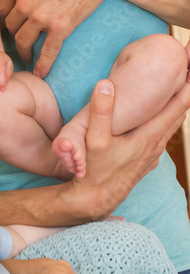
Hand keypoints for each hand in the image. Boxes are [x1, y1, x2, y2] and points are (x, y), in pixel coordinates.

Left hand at [0, 0, 110, 76]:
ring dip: (23, 50)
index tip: (9, 22)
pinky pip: (47, 52)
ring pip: (23, 41)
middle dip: (13, 32)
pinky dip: (42, 65)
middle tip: (18, 37)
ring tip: (26, 55)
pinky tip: (40, 73)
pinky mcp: (60, 27)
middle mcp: (24, 3)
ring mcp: (41, 17)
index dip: (5, 15)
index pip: (1, 7)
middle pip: (10, 25)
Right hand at [62, 77, 189, 221]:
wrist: (96, 199)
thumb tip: (106, 84)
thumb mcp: (95, 140)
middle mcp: (156, 145)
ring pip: (172, 127)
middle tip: (188, 74)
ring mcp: (152, 155)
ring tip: (181, 93)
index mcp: (148, 136)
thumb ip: (101, 111)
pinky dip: (167, 123)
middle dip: (186, 94)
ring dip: (177, 109)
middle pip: (179, 115)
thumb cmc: (95, 170)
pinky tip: (161, 122)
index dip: (186, 87)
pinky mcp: (146, 162)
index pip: (176, 107)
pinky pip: (163, 137)